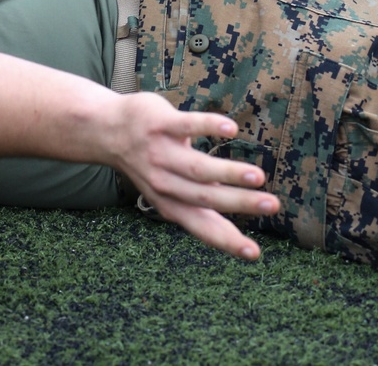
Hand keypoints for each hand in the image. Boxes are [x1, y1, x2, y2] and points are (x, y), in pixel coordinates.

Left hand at [106, 92, 278, 259]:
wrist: (106, 130)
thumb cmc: (150, 165)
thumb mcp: (169, 194)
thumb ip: (200, 211)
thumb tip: (237, 243)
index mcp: (171, 203)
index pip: (202, 227)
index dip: (227, 242)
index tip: (255, 254)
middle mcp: (165, 182)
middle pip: (206, 196)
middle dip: (239, 203)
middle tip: (271, 205)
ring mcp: (161, 152)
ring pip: (198, 167)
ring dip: (229, 172)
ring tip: (258, 176)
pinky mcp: (159, 123)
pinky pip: (185, 126)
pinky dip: (208, 127)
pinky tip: (230, 129)